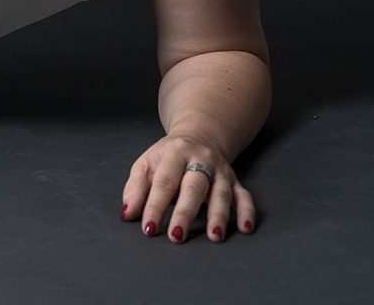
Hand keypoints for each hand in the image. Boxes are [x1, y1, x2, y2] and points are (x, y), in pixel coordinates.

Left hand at [121, 131, 256, 242]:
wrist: (199, 136)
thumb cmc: (167, 157)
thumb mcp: (146, 164)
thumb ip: (135, 188)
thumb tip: (127, 214)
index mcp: (174, 153)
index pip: (164, 182)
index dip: (155, 206)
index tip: (148, 228)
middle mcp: (200, 159)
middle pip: (193, 187)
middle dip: (185, 213)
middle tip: (176, 235)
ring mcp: (220, 171)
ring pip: (221, 193)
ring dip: (218, 216)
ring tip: (214, 236)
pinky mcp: (235, 181)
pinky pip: (244, 197)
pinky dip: (247, 212)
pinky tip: (245, 228)